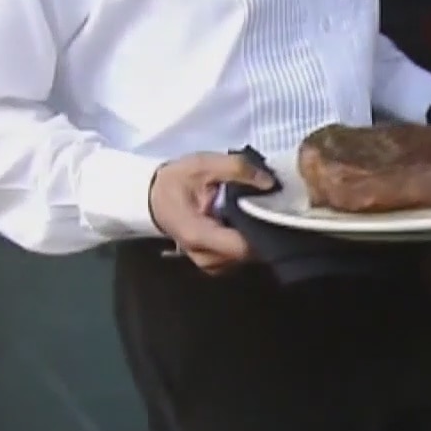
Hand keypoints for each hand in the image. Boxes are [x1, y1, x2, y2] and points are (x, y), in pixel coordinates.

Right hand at [148, 152, 273, 274]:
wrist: (154, 197)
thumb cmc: (177, 181)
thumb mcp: (203, 164)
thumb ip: (236, 169)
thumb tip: (269, 182)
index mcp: (198, 235)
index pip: (243, 247)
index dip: (264, 229)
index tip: (276, 210)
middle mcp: (205, 257)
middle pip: (249, 254)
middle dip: (262, 231)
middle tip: (270, 206)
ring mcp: (210, 265)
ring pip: (247, 258)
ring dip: (256, 236)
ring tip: (258, 212)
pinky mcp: (215, 265)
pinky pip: (240, 258)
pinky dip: (248, 241)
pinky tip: (247, 222)